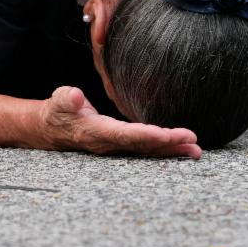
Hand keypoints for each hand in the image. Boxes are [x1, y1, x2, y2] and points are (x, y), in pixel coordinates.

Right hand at [37, 87, 201, 157]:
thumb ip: (66, 98)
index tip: (166, 134)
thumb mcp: (58, 101)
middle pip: (142, 146)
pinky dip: (166, 149)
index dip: (145, 135)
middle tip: (192, 142)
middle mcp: (109, 144)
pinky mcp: (122, 145)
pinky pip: (146, 149)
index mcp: (95, 132)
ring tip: (196, 150)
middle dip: (168, 145)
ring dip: (172, 151)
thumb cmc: (57, 111)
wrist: (52, 129)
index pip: (124, 134)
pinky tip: (184, 148)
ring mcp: (116, 147)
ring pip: (147, 150)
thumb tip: (75, 95)